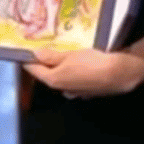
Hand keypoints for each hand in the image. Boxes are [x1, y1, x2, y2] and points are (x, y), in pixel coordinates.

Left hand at [23, 47, 143, 98]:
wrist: (119, 74)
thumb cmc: (91, 62)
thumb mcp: (69, 55)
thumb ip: (51, 56)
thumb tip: (35, 54)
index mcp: (53, 80)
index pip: (34, 70)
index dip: (28, 61)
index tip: (24, 52)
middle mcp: (62, 89)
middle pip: (48, 75)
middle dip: (45, 64)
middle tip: (43, 50)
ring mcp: (75, 93)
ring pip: (62, 79)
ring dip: (60, 69)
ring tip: (62, 56)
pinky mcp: (87, 93)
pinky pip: (74, 82)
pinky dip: (72, 74)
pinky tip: (79, 66)